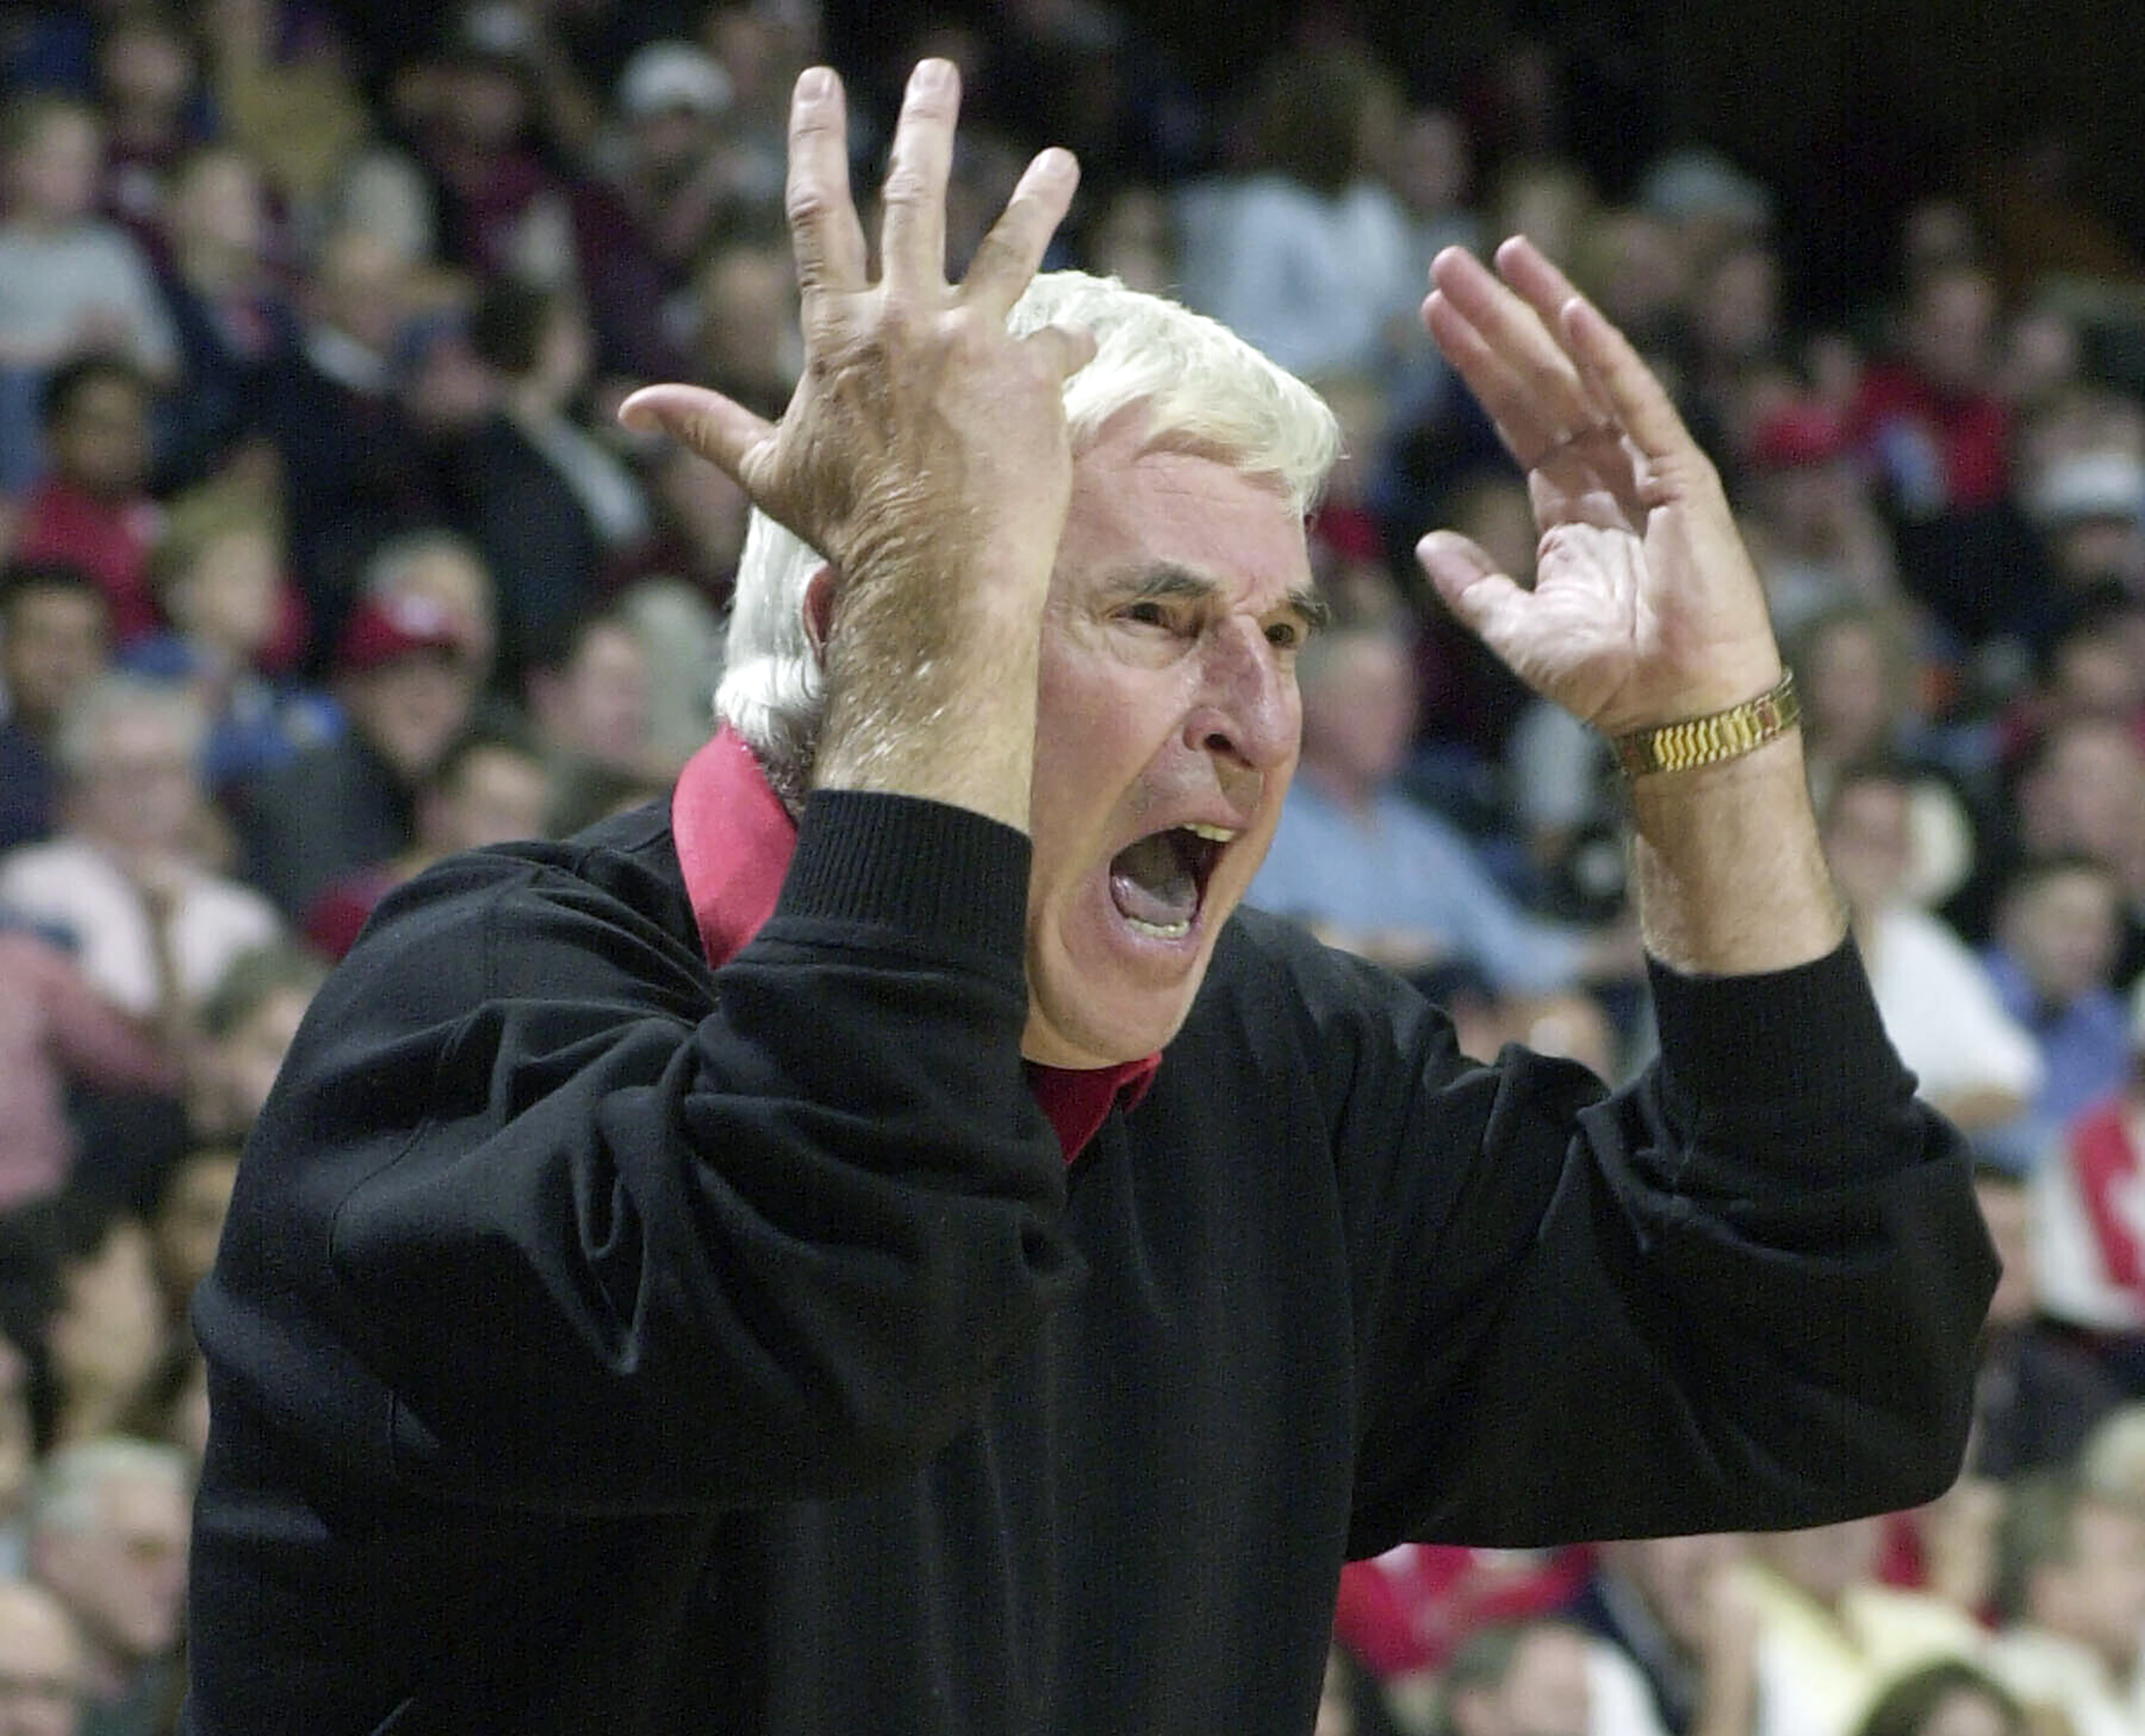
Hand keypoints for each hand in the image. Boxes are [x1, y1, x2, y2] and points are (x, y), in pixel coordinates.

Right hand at [619, 59, 1091, 664]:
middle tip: (939, 72)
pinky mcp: (1031, 375)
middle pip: (914, 196)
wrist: (933, 571)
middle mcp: (905, 317)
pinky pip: (1059, 343)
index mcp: (836, 331)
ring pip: (1011, 246)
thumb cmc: (846, 527)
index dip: (811, 139)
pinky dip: (1067, 343)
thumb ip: (707, 426)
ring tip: (1060, 164)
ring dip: (1037, 197)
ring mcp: (973, 340)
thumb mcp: (768, 472)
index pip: (815, 212)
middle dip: (925, 124)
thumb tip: (629, 410)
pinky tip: (1083, 340)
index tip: (817, 82)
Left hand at [1417, 238, 1780, 735]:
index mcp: (1570, 505)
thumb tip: (1427, 543)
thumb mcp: (1515, 629)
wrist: (1675, 713)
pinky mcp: (1683, 480)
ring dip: (1543, 313)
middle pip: (1541, 379)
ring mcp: (1647, 470)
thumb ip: (1472, 584)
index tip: (1433, 314)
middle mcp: (1608, 475)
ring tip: (1502, 256)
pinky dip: (1608, 358)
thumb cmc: (1609, 681)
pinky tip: (1571, 311)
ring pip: (1585, 374)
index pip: (1515, 415)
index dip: (1477, 364)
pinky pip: (1641, 406)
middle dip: (1496, 321)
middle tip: (1448, 261)